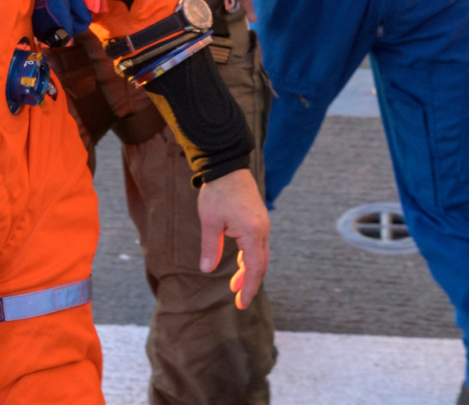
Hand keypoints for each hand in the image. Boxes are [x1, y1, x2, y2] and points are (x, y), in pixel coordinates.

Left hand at [195, 168, 269, 309]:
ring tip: (235, 284)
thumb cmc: (218, 192)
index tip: (242, 303)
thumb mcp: (210, 221)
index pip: (254, 268)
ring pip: (260, 255)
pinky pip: (257, 245)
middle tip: (239, 299)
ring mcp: (262, 225)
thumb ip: (209, 247)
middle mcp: (262, 230)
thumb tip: (206, 269)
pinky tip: (239, 264)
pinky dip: (249, 258)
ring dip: (249, 271)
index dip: (249, 288)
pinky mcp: (258, 220)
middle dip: (250, 283)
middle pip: (261, 264)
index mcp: (252, 233)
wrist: (227, 165)